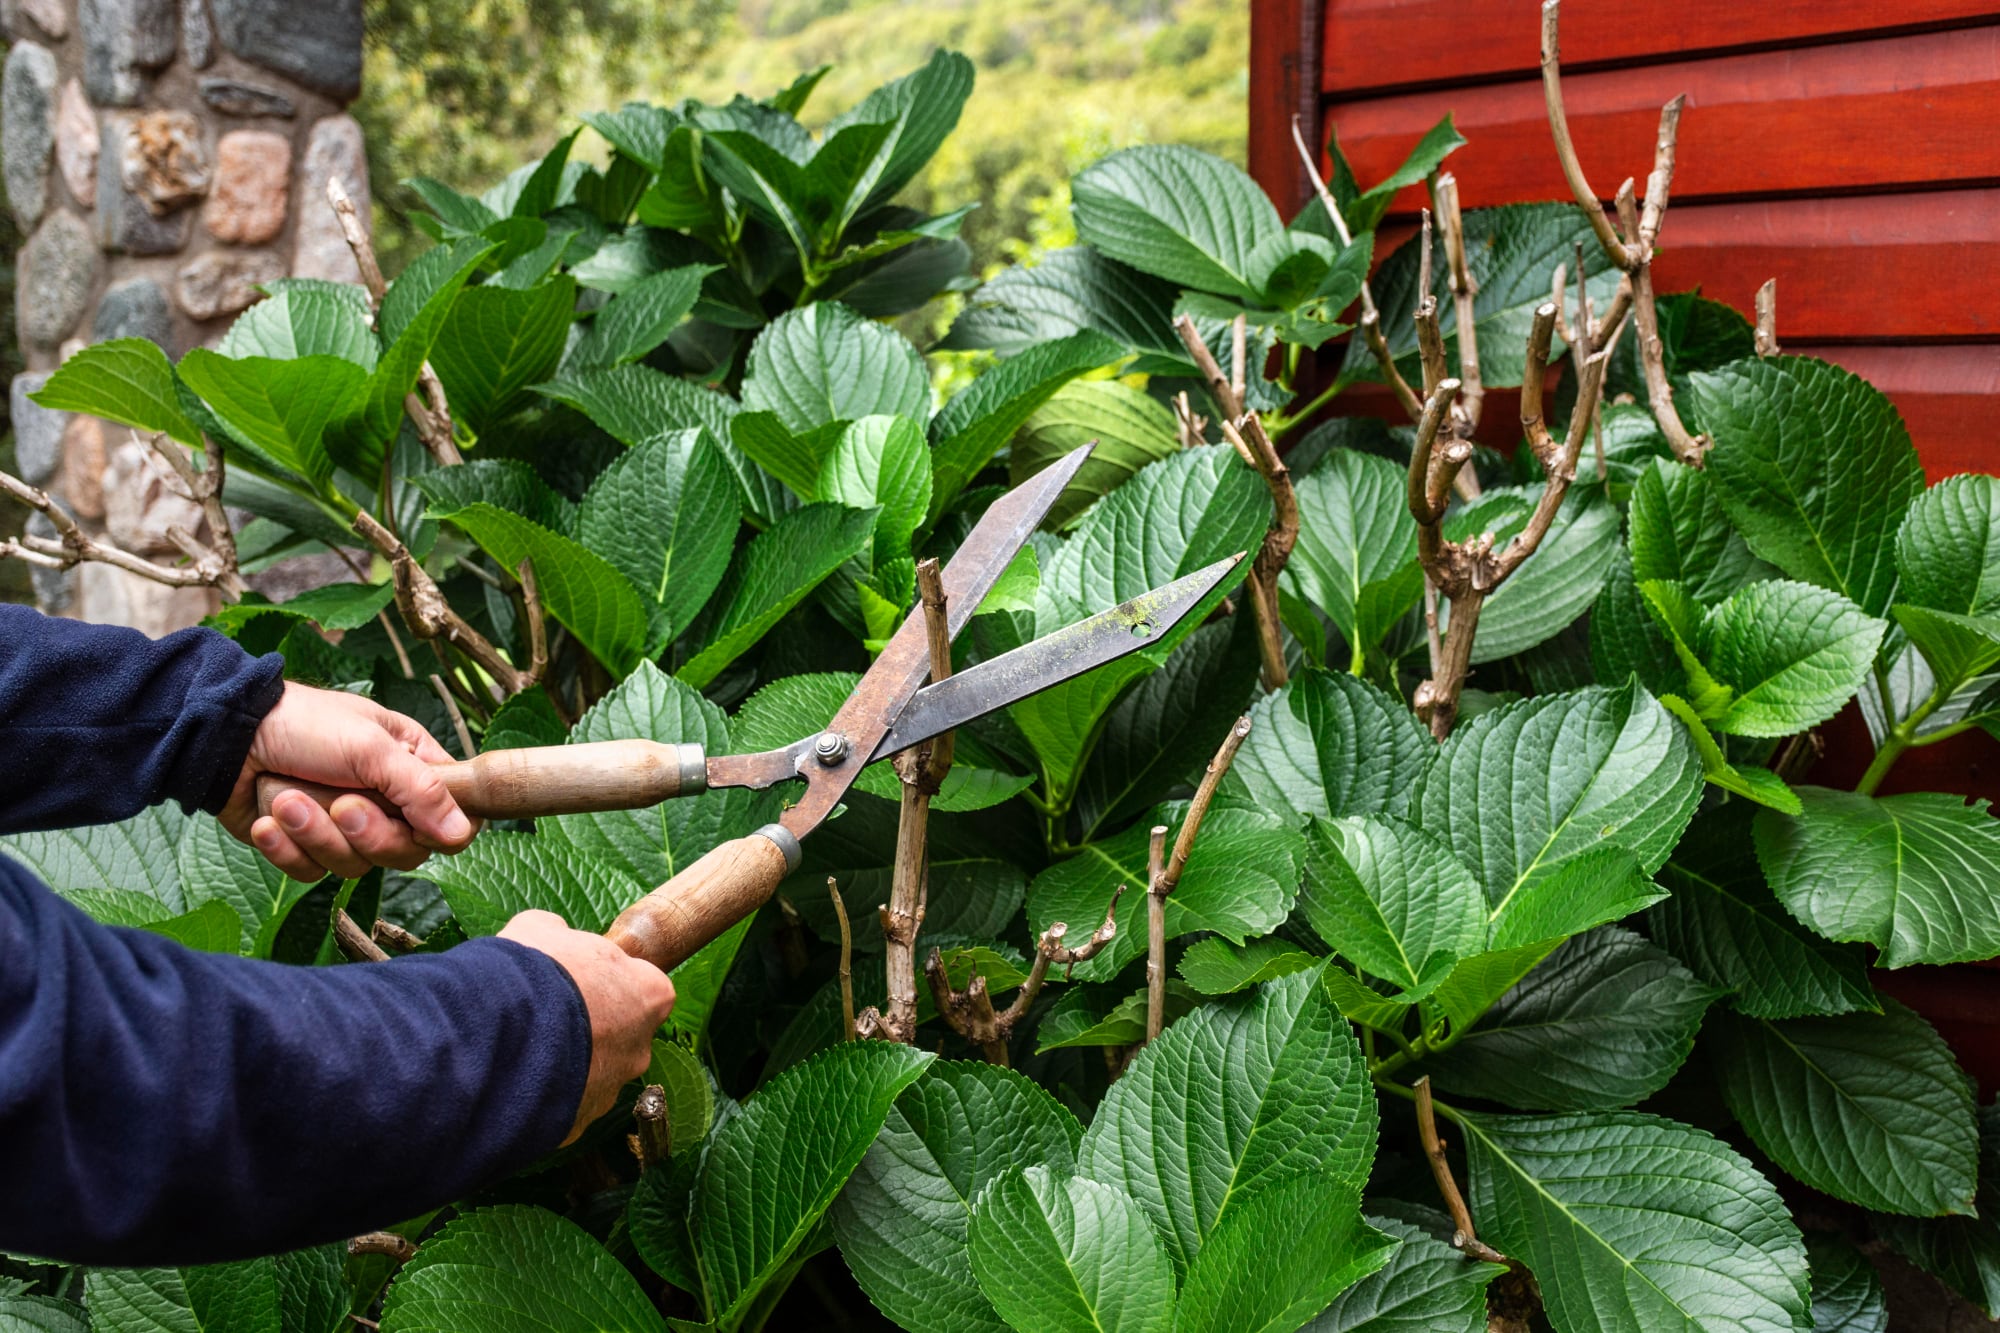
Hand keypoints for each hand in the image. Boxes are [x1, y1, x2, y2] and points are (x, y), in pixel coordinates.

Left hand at [219, 682, 477, 879]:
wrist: (226, 736)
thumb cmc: (304, 724)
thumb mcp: (370, 747)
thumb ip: (420, 790)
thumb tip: (461, 833)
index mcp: (412, 766)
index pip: (454, 816)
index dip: (439, 829)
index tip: (415, 822)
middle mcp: (385, 800)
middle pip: (404, 852)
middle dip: (367, 833)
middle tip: (340, 805)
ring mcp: (343, 827)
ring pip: (355, 865)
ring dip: (315, 834)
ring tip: (287, 800)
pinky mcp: (304, 846)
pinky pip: (311, 872)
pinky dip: (286, 848)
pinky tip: (268, 820)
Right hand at [500, 910, 675, 1143]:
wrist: (499, 1035)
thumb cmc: (533, 973)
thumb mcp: (541, 930)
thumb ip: (559, 934)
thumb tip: (555, 935)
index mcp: (648, 995)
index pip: (647, 988)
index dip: (613, 983)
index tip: (582, 981)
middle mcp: (640, 1047)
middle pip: (623, 1036)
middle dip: (591, 1028)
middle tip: (550, 1017)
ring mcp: (611, 1089)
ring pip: (592, 1075)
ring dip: (565, 1063)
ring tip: (522, 1050)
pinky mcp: (578, 1123)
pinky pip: (563, 1105)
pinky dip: (543, 1095)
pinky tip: (513, 1079)